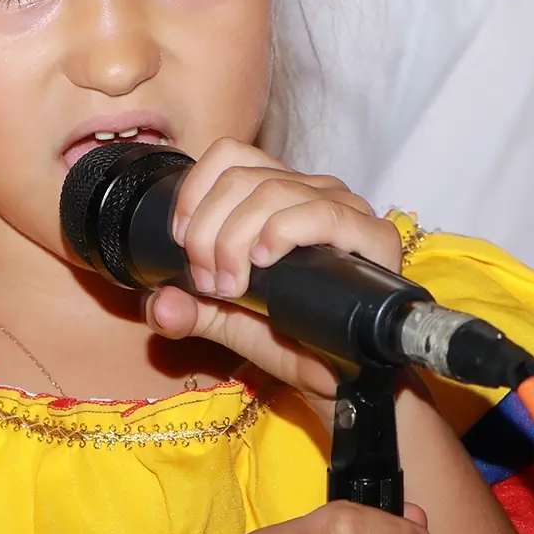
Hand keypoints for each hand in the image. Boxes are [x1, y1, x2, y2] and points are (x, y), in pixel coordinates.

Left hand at [144, 138, 400, 407]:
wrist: (341, 379)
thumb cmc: (288, 338)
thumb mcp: (224, 321)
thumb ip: (186, 309)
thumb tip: (159, 305)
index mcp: (276, 193)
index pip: (229, 154)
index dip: (195, 192)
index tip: (181, 242)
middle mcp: (311, 190)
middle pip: (242, 177)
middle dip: (209, 231)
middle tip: (209, 282)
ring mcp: (345, 209)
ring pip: (274, 190)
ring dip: (236, 239)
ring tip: (233, 286)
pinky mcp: (374, 236)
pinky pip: (323, 212)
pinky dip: (284, 231)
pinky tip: (267, 259)